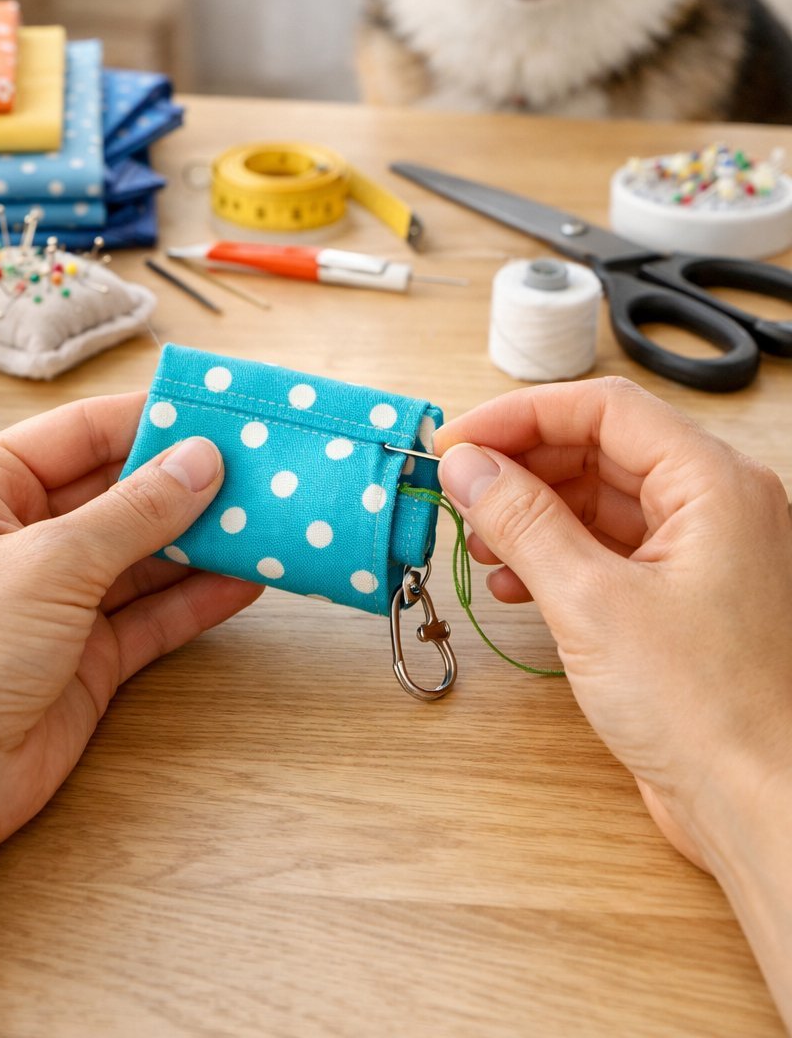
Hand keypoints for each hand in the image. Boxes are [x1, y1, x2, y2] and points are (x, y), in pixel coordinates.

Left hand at [0, 393, 261, 854]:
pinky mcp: (86, 656)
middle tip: (259, 465)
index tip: (218, 411)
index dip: (148, 420)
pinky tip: (247, 579)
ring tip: (267, 516)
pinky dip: (196, 597)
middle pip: (116, 493)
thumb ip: (135, 510)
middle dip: (184, 482)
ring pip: (141, 554)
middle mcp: (18, 536)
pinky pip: (151, 613)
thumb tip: (203, 460)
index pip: (79, 434)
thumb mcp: (52, 560)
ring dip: (200, 539)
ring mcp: (54, 599)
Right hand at [434, 377, 791, 872]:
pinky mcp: (686, 601)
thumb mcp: (591, 602)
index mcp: (713, 484)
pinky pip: (611, 551)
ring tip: (479, 544)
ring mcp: (704, 555)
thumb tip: (468, 464)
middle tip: (457, 493)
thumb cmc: (710, 711)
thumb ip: (522, 520)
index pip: (603, 409)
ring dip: (533, 515)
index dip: (521, 416)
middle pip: (601, 449)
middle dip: (523, 467)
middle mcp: (716, 507)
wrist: (764, 810)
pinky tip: (514, 584)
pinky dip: (557, 557)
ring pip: (602, 501)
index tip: (457, 443)